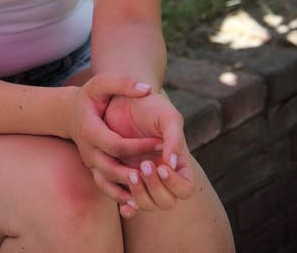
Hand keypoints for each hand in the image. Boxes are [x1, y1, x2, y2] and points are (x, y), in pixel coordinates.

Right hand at [68, 74, 161, 210]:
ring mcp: (90, 163)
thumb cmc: (90, 96)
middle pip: (112, 169)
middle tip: (162, 169)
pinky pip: (106, 188)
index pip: (116, 145)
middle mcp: (88, 150)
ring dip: (131, 188)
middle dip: (138, 171)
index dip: (139, 147)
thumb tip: (147, 89)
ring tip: (154, 186)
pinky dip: (121, 197)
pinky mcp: (94, 170)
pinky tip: (138, 201)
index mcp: (89, 130)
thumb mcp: (102, 83)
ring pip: (109, 183)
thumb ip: (123, 83)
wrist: (70, 112)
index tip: (160, 143)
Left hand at [104, 92, 193, 217]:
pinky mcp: (124, 179)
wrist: (123, 100)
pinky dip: (126, 207)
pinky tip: (123, 202)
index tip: (162, 166)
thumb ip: (174, 137)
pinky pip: (126, 203)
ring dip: (140, 195)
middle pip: (166, 202)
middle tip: (145, 164)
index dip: (175, 184)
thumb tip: (172, 164)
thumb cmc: (150, 107)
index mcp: (178, 164)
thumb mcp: (167, 116)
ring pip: (147, 205)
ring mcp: (144, 181)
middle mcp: (162, 177)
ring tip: (132, 172)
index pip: (185, 189)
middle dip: (156, 188)